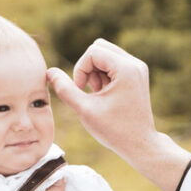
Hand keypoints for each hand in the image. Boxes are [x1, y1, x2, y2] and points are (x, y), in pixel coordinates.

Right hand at [47, 41, 190, 190]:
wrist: (140, 144)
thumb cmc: (114, 130)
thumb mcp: (85, 110)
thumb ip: (65, 89)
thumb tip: (50, 72)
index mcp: (126, 69)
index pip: (92, 52)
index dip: (80, 70)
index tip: (80, 91)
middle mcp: (135, 64)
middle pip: (99, 47)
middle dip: (87, 67)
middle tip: (89, 91)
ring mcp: (138, 68)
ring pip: (105, 54)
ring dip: (94, 71)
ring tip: (97, 94)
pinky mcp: (137, 74)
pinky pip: (113, 63)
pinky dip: (103, 75)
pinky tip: (104, 94)